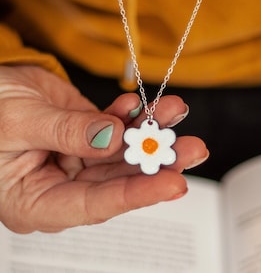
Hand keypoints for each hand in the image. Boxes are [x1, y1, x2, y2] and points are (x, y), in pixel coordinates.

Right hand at [0, 65, 207, 232]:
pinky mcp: (88, 136)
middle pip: (118, 180)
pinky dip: (129, 115)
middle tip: (191, 148)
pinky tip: (141, 106)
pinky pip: (114, 128)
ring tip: (174, 114)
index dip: (137, 195)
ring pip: (122, 152)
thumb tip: (112, 137)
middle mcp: (63, 184)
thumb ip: (66, 131)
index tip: (173, 183)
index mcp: (36, 200)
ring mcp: (78, 159)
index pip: (95, 206)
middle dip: (156, 161)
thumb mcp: (18, 121)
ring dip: (150, 133)